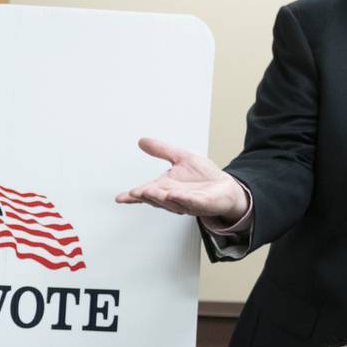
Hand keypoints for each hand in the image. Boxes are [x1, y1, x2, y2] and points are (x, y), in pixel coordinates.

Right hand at [115, 137, 247, 221]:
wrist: (226, 187)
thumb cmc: (204, 177)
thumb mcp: (181, 157)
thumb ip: (161, 150)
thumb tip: (142, 141)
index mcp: (166, 187)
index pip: (147, 192)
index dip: (133, 196)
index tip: (120, 197)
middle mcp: (174, 198)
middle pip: (156, 199)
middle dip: (146, 196)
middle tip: (136, 192)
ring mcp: (187, 203)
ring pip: (171, 202)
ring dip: (160, 198)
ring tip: (150, 192)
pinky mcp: (203, 204)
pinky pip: (192, 203)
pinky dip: (183, 200)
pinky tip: (175, 195)